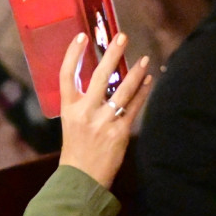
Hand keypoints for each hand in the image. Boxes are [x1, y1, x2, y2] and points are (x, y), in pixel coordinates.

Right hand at [58, 32, 151, 186]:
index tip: (81, 37)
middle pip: (100, 76)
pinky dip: (143, 92)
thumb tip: (106, 80)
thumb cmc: (77, 149)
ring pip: (123, 90)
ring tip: (144, 59)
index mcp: (68, 108)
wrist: (82, 178)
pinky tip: (149, 80)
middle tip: (122, 37)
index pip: (67, 74)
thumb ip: (84, 102)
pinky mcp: (119, 132)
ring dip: (135, 72)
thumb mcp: (72, 123)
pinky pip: (134, 107)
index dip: (73, 54)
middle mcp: (84, 112)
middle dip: (112, 54)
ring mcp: (102, 122)